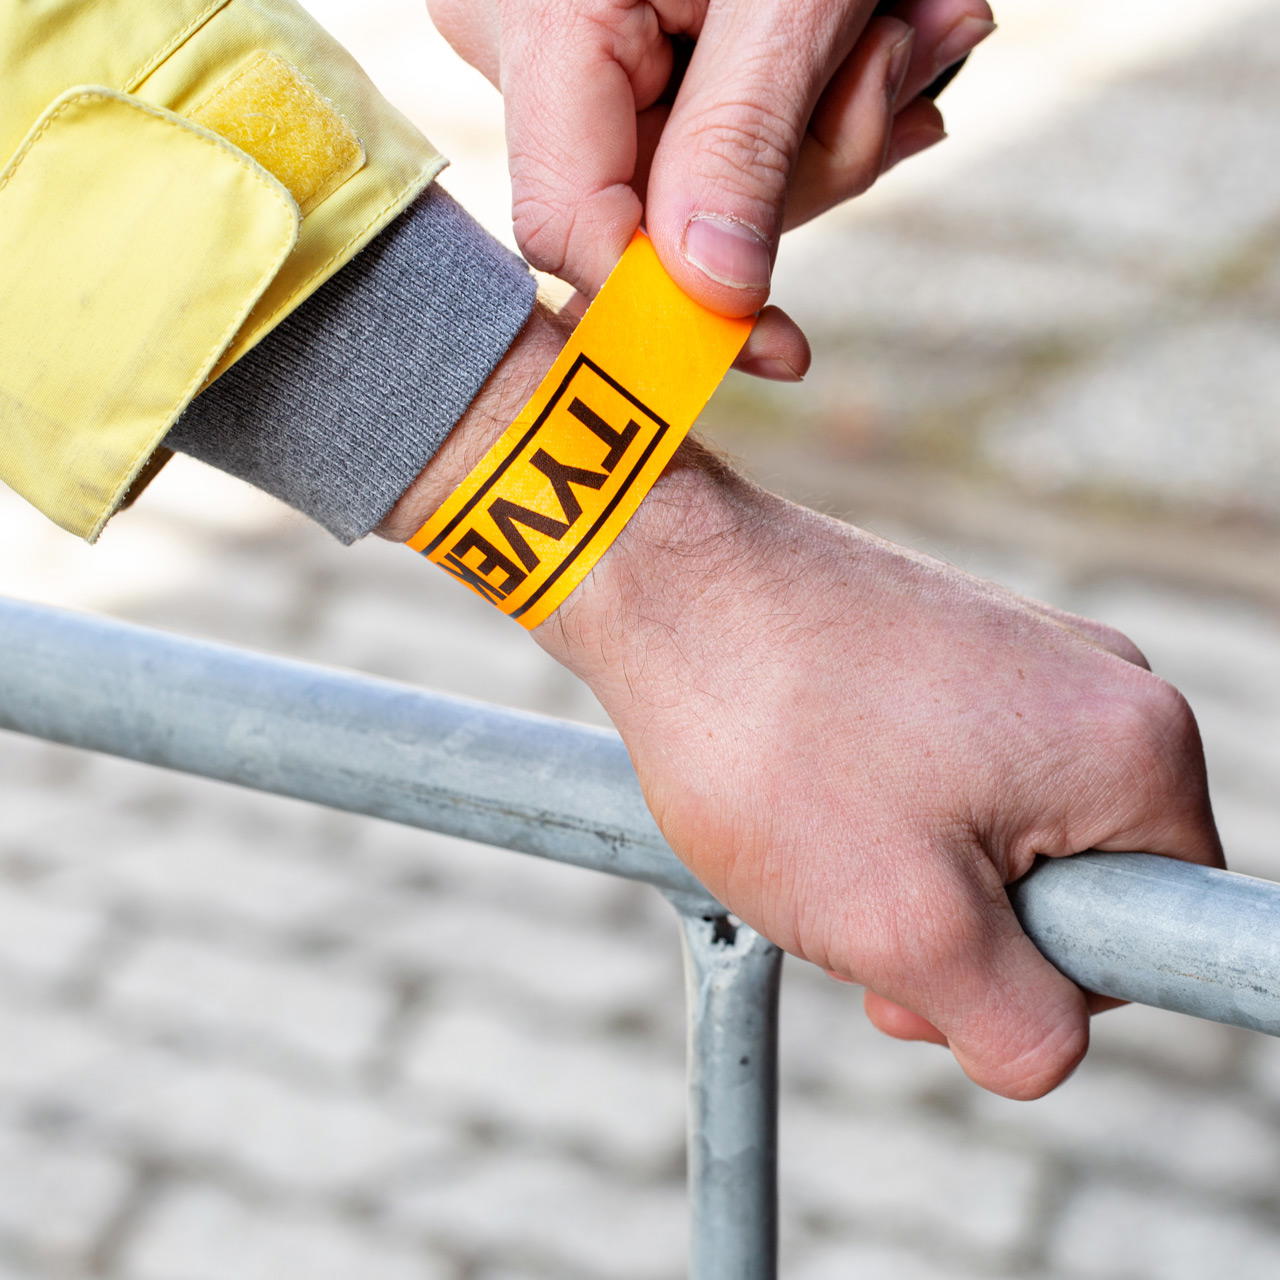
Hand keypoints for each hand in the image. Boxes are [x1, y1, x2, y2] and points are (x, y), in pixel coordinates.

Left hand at [381, 307, 1221, 1098]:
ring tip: (810, 838)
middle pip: (1071, 884)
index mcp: (1134, 750)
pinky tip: (804, 795)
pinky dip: (884, 814)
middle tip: (847, 912)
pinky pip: (952, 773)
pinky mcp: (951, 646)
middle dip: (961, 930)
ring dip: (910, 874)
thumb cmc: (774, 746)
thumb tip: (1052, 1041)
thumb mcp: (906, 929)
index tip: (917, 957)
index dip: (1038, 982)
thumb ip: (1022, 1024)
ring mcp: (1023, 655)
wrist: (666, 584)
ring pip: (999, 835)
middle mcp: (1101, 685)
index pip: (1151, 933)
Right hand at [427, 0, 995, 378]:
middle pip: (652, 214)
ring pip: (696, 183)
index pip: (573, 225)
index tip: (779, 349)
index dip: (674, 305)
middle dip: (799, 170)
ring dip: (830, 126)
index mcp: (541, 22)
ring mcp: (568, 51)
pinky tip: (873, 36)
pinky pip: (709, 136)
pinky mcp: (621, 52)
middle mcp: (524, 45)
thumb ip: (741, 140)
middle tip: (897, 64)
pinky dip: (811, 103)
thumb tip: (712, 298)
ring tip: (902, 21)